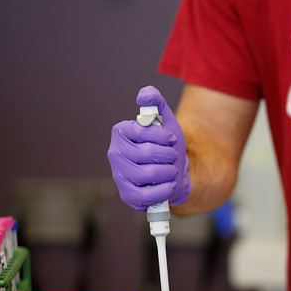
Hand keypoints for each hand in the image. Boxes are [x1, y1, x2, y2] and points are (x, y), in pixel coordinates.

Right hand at [107, 86, 190, 210]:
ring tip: (171, 171)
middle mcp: (115, 153)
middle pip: (146, 153)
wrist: (175, 172)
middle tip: (173, 157)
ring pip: (148, 174)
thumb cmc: (168, 146)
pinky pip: (146, 195)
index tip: (171, 139)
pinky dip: (164, 190)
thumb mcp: (167, 122)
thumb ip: (157, 103)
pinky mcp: (127, 195)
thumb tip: (145, 95)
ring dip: (169, 172)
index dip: (163, 136)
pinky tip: (169, 185)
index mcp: (121, 132)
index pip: (142, 131)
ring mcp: (119, 175)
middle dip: (168, 155)